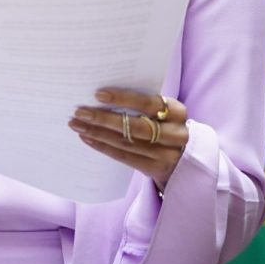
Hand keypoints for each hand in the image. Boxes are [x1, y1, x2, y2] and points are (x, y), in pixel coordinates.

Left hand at [69, 89, 187, 191]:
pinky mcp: (156, 169)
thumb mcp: (163, 112)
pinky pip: (125, 157)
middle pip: (136, 127)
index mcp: (177, 112)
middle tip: (79, 112)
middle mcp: (176, 133)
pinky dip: (104, 147)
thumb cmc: (165, 125)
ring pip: (127, 143)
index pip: (149, 103)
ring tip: (77, 125)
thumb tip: (102, 94)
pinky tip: (88, 139)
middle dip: (104, 118)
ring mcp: (167, 154)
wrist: (186, 158)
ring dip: (98, 133)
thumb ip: (143, 104)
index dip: (124, 98)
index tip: (98, 94)